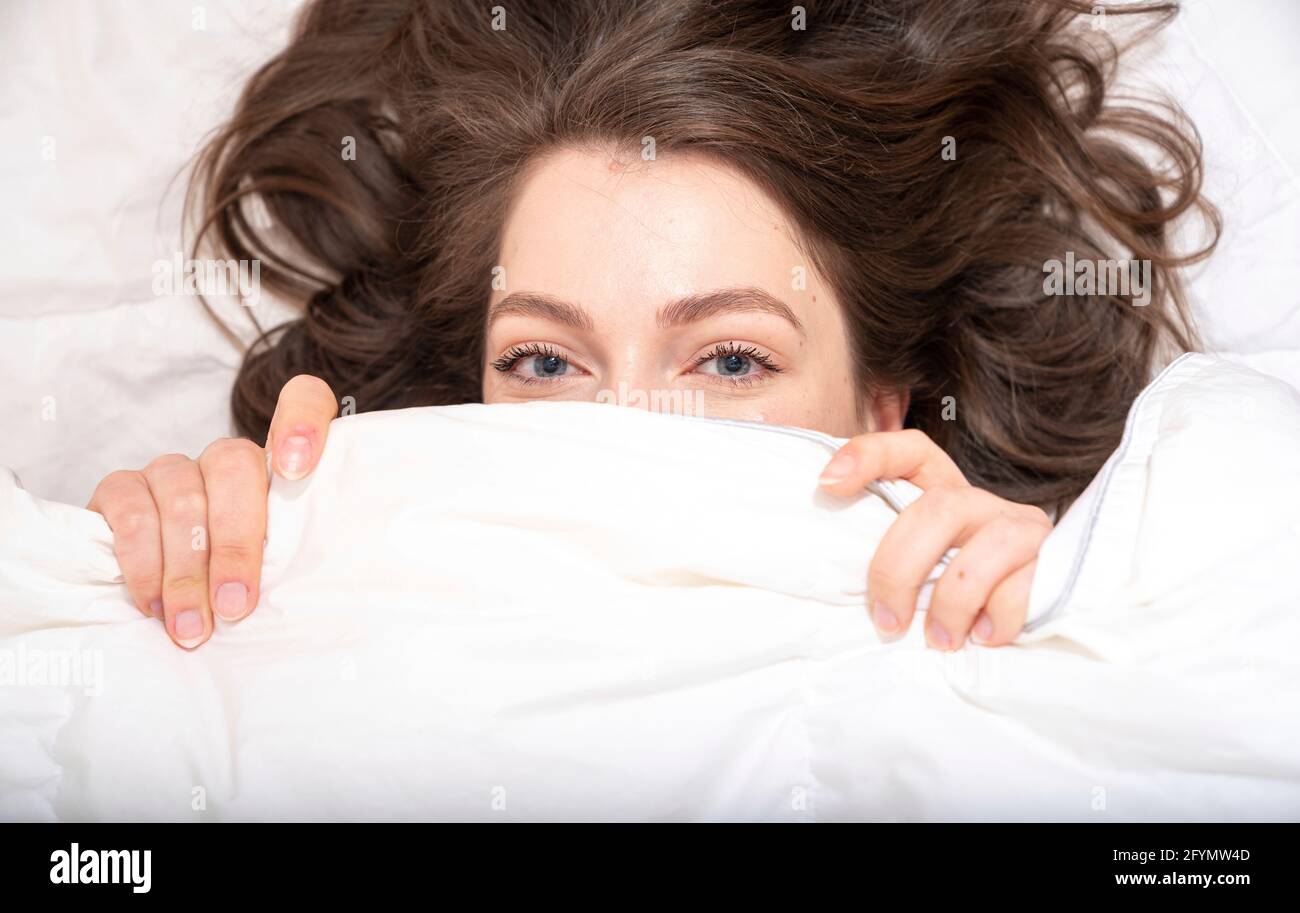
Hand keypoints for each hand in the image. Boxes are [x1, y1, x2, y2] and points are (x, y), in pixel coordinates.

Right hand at [87, 375, 338, 648]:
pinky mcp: (121, 488)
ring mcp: (173, 469)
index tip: (297, 470)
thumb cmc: (239, 585)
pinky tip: (154, 605)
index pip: (304, 400)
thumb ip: (291, 562)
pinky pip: (131, 515)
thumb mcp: (277, 573)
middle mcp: (226, 458)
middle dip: (236, 545)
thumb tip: (302, 598)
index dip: (303, 422)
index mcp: (280, 467)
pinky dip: (144, 565)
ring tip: (193, 627)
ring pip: (183, 498)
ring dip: (187, 572)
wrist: (165, 596)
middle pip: (235, 465)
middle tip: (236, 606)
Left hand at [817, 429, 1051, 649]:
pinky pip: (1027, 586)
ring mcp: (1022, 529)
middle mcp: (981, 503)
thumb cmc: (952, 591)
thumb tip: (830, 578)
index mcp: (941, 492)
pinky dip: (1000, 616)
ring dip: (953, 600)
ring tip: (938, 640)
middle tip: (887, 619)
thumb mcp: (914, 569)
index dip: (869, 455)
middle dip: (902, 567)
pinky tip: (984, 638)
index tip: (827, 483)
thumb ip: (883, 555)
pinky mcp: (1053, 564)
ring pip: (989, 547)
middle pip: (940, 507)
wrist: (1033, 611)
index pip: (909, 450)